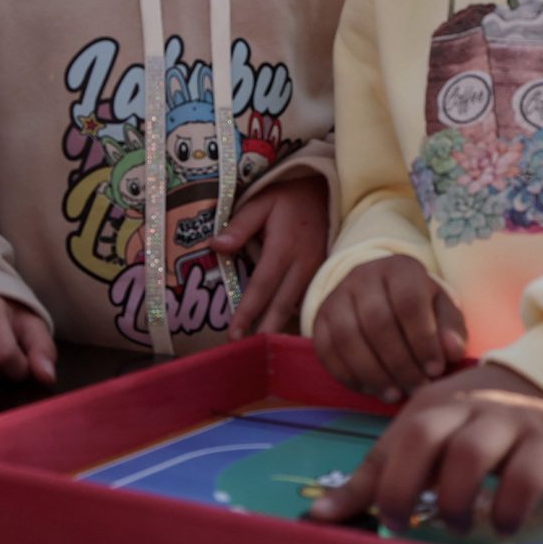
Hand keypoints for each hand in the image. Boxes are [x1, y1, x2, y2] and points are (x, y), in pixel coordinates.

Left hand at [215, 173, 331, 339]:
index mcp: (284, 247)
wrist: (326, 192)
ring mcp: (317, 271)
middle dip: (264, 329)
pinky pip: (309, 301)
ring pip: (298, 306)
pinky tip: (283, 330)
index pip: (262, 286)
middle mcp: (303, 264)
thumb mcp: (262, 201)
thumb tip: (216, 246)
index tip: (234, 333)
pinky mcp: (325, 275)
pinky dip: (296, 317)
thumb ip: (240, 225)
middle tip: (245, 350)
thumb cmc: (289, 198)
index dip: (248, 311)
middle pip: (282, 305)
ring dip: (281, 327)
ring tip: (264, 348)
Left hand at [306, 362, 542, 535]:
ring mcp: (509, 421)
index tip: (382, 520)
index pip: (396, 440)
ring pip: (471, 454)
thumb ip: (375, 477)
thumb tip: (317, 518)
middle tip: (406, 524)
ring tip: (457, 524)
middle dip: (404, 487)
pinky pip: (526, 477)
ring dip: (454, 501)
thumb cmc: (472, 424)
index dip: (380, 485)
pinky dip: (509, 509)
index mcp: (431, 406)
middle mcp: (467, 407)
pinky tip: (503, 524)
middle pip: (423, 435)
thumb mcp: (423, 438)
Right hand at [309, 254, 468, 400]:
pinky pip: (326, 350)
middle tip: (417, 388)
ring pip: (348, 338)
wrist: (378, 291)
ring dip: (373, 373)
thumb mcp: (440, 308)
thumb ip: (450, 328)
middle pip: (377, 322)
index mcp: (400, 268)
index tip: (435, 370)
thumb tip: (452, 352)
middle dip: (400, 363)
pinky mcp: (319, 318)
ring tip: (394, 394)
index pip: (409, 302)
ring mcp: (337, 296)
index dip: (423, 340)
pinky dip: (348, 375)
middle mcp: (363, 276)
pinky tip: (370, 389)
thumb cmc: (417, 304)